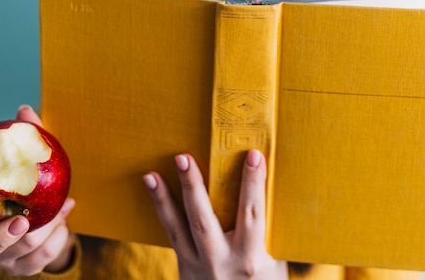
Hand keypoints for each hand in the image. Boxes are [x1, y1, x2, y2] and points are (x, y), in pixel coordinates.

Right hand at [0, 105, 77, 275]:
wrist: (55, 222)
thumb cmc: (33, 187)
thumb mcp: (31, 163)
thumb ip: (26, 140)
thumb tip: (24, 110)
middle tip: (22, 220)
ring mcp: (2, 259)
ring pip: (17, 252)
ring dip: (44, 229)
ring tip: (60, 208)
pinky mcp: (24, 268)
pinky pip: (41, 258)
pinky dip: (58, 237)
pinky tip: (66, 219)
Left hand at [144, 149, 287, 279]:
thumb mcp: (274, 264)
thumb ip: (266, 232)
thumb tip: (263, 188)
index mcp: (251, 260)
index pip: (252, 213)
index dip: (253, 183)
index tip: (253, 155)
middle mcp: (221, 263)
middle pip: (203, 219)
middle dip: (192, 187)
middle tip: (183, 158)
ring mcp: (198, 268)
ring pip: (178, 228)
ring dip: (163, 199)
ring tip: (150, 175)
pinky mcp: (184, 268)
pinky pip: (172, 236)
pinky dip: (163, 212)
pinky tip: (154, 191)